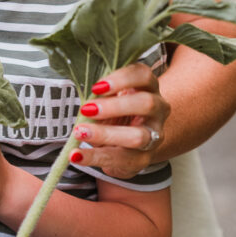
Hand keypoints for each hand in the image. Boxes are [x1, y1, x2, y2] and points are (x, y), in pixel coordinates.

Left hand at [71, 62, 170, 179]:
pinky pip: (122, 160)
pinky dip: (95, 157)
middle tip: (87, 109)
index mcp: (148, 86)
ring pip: (138, 136)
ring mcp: (155, 135)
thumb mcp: (110, 95)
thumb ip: (102, 93)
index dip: (122, 79)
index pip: (143, 76)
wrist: (135, 137)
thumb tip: (84, 97)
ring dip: (105, 134)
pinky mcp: (144, 158)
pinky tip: (76, 155)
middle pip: (146, 104)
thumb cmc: (118, 109)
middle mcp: (158, 109)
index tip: (97, 86)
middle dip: (115, 106)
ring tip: (80, 132)